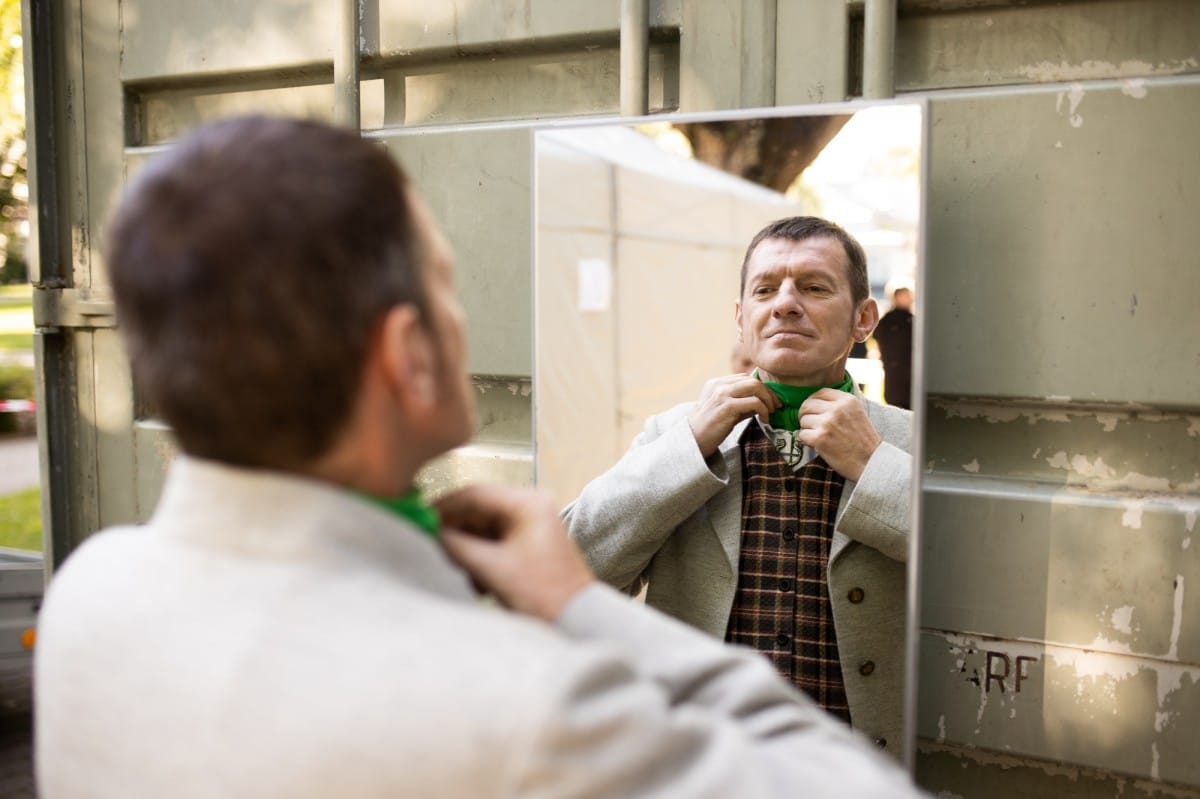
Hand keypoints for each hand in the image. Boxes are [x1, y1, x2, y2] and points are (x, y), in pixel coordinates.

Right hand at [436, 485, 593, 620]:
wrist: (578, 620)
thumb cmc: (543, 593)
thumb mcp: (493, 569)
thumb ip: (457, 547)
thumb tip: (428, 533)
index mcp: (528, 503)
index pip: (475, 493)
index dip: (443, 506)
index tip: (419, 520)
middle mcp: (532, 507)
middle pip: (478, 510)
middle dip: (454, 530)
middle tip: (428, 545)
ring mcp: (532, 525)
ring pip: (484, 528)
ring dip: (466, 547)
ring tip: (452, 567)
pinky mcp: (530, 545)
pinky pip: (495, 543)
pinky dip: (479, 557)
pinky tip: (472, 578)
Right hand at [687, 374, 780, 457]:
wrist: (694, 440)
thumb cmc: (711, 427)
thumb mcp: (727, 410)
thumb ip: (743, 402)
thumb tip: (765, 400)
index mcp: (717, 383)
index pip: (746, 378)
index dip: (762, 388)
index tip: (771, 400)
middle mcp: (719, 384)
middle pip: (753, 380)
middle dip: (769, 393)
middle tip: (776, 406)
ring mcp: (722, 394)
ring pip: (755, 386)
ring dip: (768, 400)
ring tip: (771, 412)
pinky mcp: (727, 406)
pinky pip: (754, 402)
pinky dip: (764, 410)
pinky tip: (764, 419)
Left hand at [796, 389, 881, 480]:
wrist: (871, 463)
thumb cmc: (864, 441)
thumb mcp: (857, 413)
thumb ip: (840, 405)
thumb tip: (815, 401)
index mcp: (847, 400)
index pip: (820, 393)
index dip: (814, 402)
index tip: (815, 412)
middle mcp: (837, 409)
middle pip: (807, 405)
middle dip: (806, 415)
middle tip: (811, 425)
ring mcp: (827, 423)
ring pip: (803, 420)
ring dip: (807, 430)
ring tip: (820, 437)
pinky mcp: (820, 438)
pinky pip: (802, 435)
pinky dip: (806, 442)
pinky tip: (818, 446)